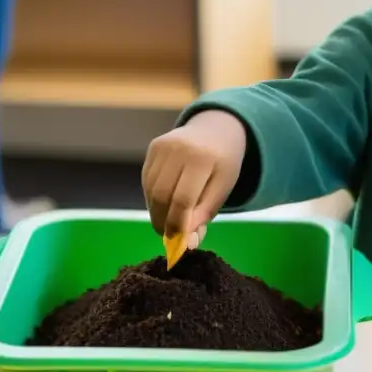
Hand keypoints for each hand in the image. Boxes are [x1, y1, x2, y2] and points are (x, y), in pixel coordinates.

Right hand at [141, 110, 246, 246]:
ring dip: (155, 211)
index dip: (178, 224)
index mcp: (203, 159)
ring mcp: (163, 146)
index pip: (183, 200)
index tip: (178, 242)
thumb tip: (187, 243)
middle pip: (162, 195)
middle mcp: (180, 148)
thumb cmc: (223, 163)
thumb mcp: (223, 188)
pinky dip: (152, 198)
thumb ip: (205, 214)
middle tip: (168, 236)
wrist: (216, 128)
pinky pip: (147, 180)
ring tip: (166, 222)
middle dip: (162, 221)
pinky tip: (162, 204)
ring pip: (150, 189)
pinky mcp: (154, 147)